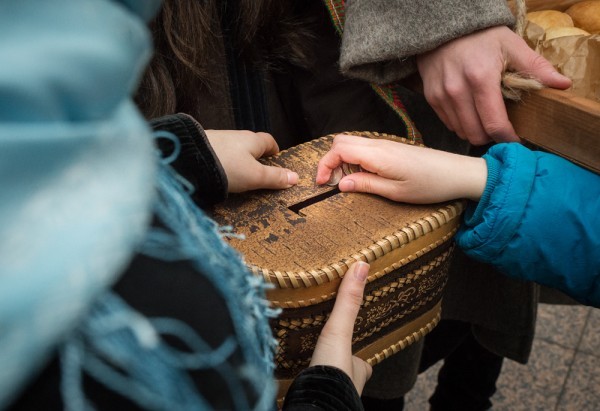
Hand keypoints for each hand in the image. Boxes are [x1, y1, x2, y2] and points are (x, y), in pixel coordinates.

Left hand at [205, 130, 297, 192]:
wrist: (189, 159)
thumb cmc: (227, 166)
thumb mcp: (255, 176)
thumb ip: (275, 177)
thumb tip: (295, 177)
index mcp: (252, 140)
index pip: (268, 141)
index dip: (274, 150)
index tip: (275, 160)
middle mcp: (236, 136)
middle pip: (250, 144)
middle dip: (255, 156)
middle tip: (257, 171)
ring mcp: (218, 139)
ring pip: (233, 148)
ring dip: (238, 159)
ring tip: (237, 175)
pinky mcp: (202, 146)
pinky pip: (219, 153)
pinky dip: (222, 161)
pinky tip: (219, 172)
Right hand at [310, 261, 371, 394]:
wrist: (315, 404)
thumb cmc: (334, 373)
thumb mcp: (340, 331)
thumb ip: (348, 302)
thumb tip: (362, 265)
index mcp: (359, 369)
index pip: (363, 359)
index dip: (358, 350)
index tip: (351, 341)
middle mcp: (348, 384)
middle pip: (345, 367)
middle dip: (337, 358)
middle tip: (326, 348)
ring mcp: (331, 392)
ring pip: (328, 377)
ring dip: (321, 369)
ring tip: (308, 358)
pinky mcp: (311, 397)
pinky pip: (311, 386)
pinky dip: (305, 380)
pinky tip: (295, 375)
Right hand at [316, 134, 486, 202]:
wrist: (458, 173)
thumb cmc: (430, 185)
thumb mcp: (395, 192)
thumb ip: (366, 185)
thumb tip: (340, 184)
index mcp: (378, 154)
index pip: (339, 149)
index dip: (324, 165)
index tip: (322, 183)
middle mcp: (379, 144)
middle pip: (341, 141)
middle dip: (330, 161)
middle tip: (332, 183)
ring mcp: (385, 144)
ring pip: (351, 143)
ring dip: (342, 161)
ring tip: (348, 182)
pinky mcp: (391, 147)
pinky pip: (364, 148)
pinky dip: (354, 159)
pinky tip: (363, 176)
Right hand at [416, 25, 570, 144]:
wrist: (445, 29)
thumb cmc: (482, 37)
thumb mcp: (511, 45)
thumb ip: (536, 67)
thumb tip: (562, 84)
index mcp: (481, 78)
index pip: (494, 123)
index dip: (507, 137)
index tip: (515, 139)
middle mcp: (458, 91)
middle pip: (476, 133)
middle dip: (491, 137)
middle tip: (501, 129)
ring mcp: (442, 96)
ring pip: (461, 131)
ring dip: (476, 131)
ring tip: (485, 120)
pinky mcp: (431, 98)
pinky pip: (449, 123)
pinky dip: (462, 124)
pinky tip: (470, 112)